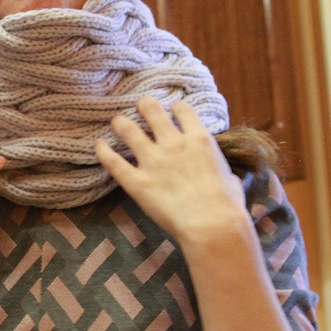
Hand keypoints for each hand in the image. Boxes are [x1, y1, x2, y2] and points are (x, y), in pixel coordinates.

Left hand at [94, 98, 246, 244]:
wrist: (211, 224)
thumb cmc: (227, 206)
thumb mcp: (231, 180)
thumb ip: (224, 174)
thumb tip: (228, 181)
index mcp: (199, 139)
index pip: (182, 109)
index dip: (175, 107)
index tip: (172, 110)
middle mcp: (173, 143)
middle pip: (151, 110)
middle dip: (144, 105)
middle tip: (140, 107)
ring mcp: (152, 161)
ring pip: (128, 129)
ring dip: (121, 123)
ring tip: (117, 122)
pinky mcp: (137, 182)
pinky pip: (113, 161)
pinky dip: (103, 150)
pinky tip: (98, 144)